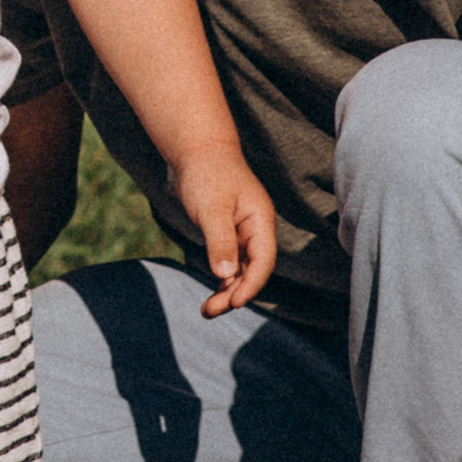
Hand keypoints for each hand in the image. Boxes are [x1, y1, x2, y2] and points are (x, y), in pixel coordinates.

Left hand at [173, 141, 276, 316]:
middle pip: (253, 270)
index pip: (263, 260)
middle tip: (211, 311)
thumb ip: (220, 241)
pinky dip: (221, 279)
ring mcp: (243, 233)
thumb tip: (226, 274)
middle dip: (235, 293)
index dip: (251, 284)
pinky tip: (211, 295)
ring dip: (227, 291)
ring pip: (241, 270)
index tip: (235, 303)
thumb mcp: (212, 208)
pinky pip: (230, 263)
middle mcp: (256, 230)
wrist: (198, 150)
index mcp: (260, 221)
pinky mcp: (228, 234)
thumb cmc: (208, 174)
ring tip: (206, 311)